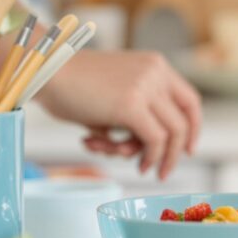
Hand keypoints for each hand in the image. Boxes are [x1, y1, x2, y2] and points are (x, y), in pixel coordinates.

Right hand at [36, 50, 201, 178]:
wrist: (45, 71)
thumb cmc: (71, 87)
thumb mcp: (115, 95)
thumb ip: (136, 117)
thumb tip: (149, 153)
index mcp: (155, 65)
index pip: (189, 99)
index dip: (192, 127)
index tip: (187, 150)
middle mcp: (156, 72)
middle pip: (183, 120)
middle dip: (173, 152)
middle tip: (161, 173)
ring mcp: (146, 86)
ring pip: (171, 134)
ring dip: (149, 156)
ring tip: (115, 154)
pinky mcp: (132, 105)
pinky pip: (154, 140)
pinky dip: (146, 157)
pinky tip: (122, 159)